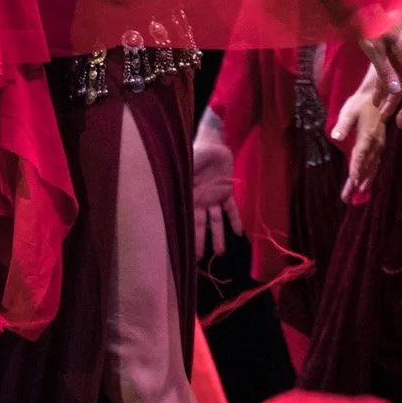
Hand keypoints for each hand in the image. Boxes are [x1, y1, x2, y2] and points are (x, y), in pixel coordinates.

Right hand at [190, 113, 242, 258]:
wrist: (212, 143)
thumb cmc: (195, 154)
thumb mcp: (185, 168)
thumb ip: (178, 181)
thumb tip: (162, 192)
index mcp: (187, 197)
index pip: (185, 219)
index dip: (185, 234)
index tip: (181, 251)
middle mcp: (199, 201)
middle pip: (199, 225)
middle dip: (199, 242)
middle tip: (198, 260)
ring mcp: (213, 198)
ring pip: (216, 221)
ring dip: (218, 236)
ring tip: (220, 252)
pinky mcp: (226, 192)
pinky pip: (231, 209)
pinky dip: (235, 220)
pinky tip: (239, 234)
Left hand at [330, 74, 388, 203]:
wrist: (377, 97)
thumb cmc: (360, 104)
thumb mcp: (349, 111)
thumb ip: (343, 125)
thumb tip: (335, 136)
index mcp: (367, 136)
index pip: (360, 156)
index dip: (356, 170)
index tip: (352, 183)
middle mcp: (375, 144)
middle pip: (366, 166)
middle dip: (356, 182)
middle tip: (347, 197)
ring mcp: (379, 146)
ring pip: (372, 167)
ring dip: (364, 181)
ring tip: (356, 195)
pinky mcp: (379, 146)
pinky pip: (376, 163)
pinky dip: (370, 174)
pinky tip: (365, 183)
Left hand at [355, 23, 401, 128]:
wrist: (363, 4)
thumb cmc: (369, 23)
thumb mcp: (373, 48)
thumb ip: (384, 69)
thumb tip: (396, 91)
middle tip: (398, 123)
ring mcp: (397, 56)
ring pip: (399, 82)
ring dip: (392, 100)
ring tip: (383, 116)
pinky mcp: (387, 55)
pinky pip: (389, 76)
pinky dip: (383, 88)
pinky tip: (376, 102)